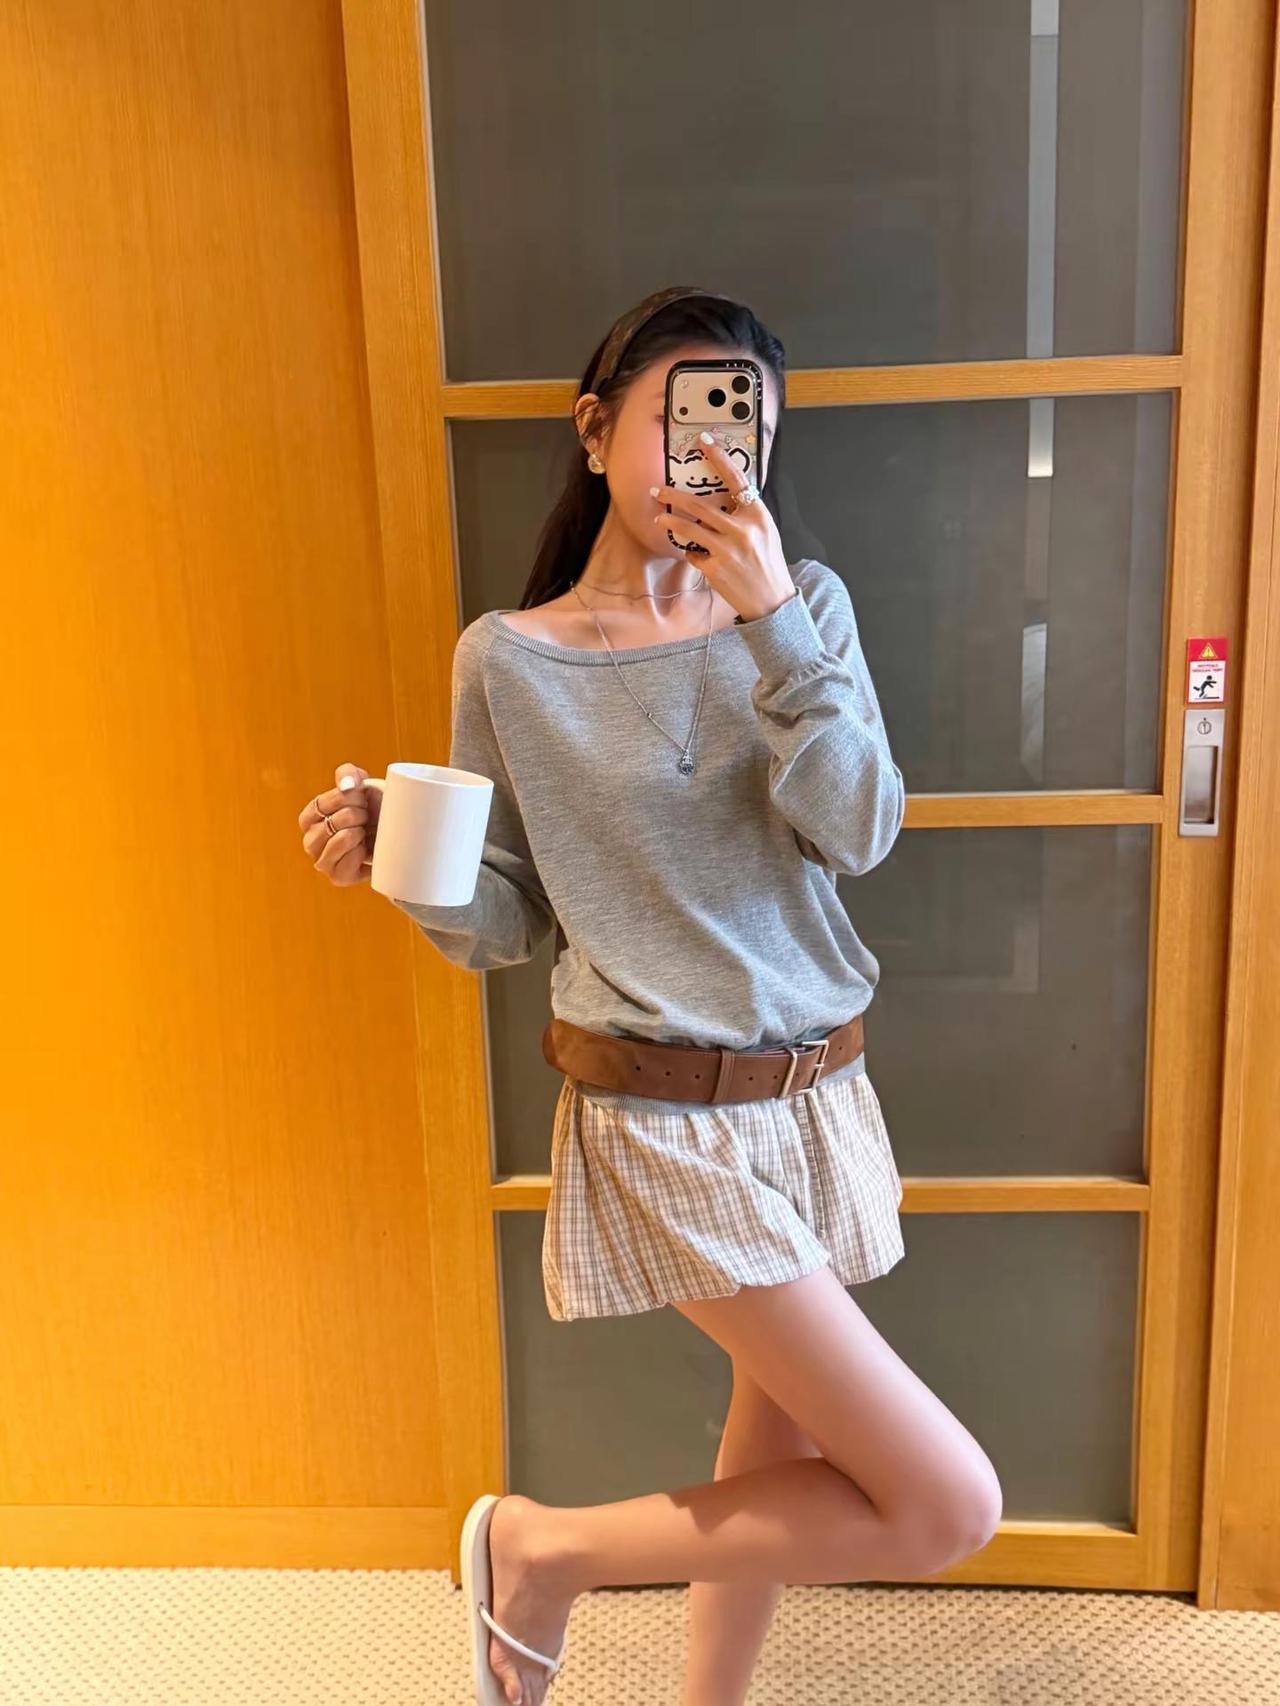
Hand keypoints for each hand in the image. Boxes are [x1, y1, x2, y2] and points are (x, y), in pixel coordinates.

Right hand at [298, 762, 380, 885]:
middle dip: (358, 815)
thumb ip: (348, 774)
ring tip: (365, 832)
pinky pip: (349, 862)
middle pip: (334, 821)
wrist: (393, 836)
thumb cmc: (372, 810)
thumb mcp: (360, 785)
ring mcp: (322, 861)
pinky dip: (362, 852)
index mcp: (308, 818)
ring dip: (360, 832)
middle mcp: (310, 841)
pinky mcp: (338, 877)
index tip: (362, 799)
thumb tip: (347, 786)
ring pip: (341, 840)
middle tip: (366, 817)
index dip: (348, 798)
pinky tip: (366, 849)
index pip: (322, 804)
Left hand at [649, 432, 796, 622]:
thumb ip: (746, 514)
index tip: (704, 442)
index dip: (719, 458)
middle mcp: (742, 530)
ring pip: (689, 529)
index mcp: (758, 515)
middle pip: (700, 505)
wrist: (771, 600)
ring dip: (670, 522)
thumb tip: (723, 498)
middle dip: (674, 496)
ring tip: (659, 519)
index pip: (736, 479)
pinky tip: (697, 555)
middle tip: (657, 491)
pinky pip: (694, 554)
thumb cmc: (768, 564)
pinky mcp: (715, 568)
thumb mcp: (766, 531)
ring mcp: (727, 550)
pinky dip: (693, 553)